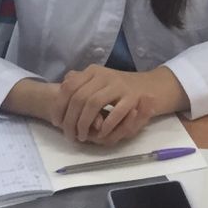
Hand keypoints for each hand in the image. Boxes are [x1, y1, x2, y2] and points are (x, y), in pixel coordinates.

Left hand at [50, 65, 187, 145]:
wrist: (150, 86)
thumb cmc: (119, 89)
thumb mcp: (98, 82)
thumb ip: (81, 84)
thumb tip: (61, 91)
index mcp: (92, 71)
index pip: (68, 86)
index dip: (59, 105)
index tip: (57, 122)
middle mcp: (103, 75)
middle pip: (78, 97)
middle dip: (70, 119)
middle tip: (69, 135)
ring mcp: (118, 85)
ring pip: (93, 103)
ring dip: (84, 123)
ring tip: (82, 136)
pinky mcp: (132, 96)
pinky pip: (115, 112)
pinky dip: (105, 125)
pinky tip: (100, 134)